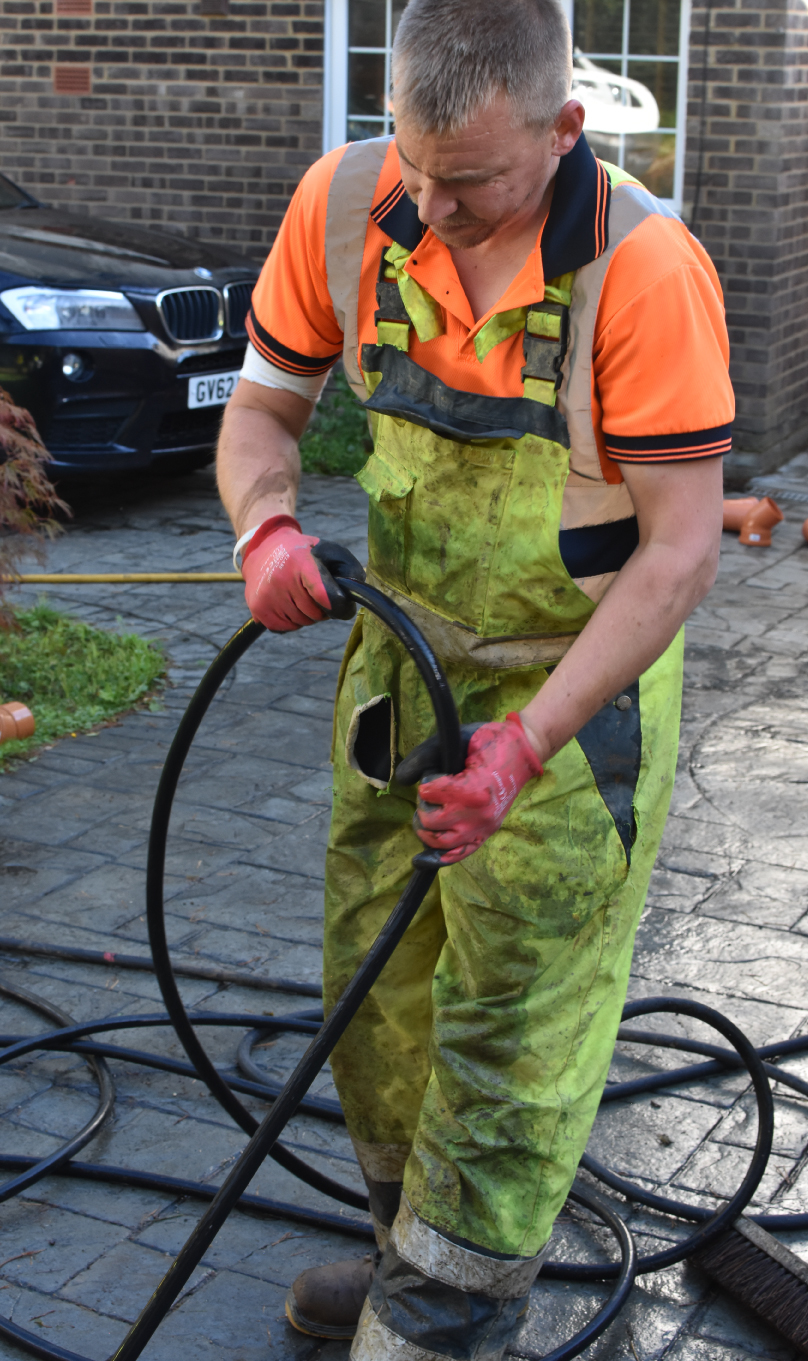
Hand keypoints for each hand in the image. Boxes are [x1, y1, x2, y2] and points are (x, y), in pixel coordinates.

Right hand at [241, 515, 364, 631]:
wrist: (264, 548)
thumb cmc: (305, 553)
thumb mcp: (329, 551)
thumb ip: (349, 570)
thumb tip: (352, 596)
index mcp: (301, 563)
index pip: (323, 594)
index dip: (337, 605)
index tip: (341, 605)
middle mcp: (280, 580)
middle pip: (315, 613)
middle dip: (321, 608)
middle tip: (315, 593)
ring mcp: (267, 596)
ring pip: (301, 622)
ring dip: (306, 614)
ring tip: (299, 594)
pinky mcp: (258, 609)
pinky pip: (286, 628)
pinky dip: (291, 620)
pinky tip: (287, 602)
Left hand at [396, 713, 542, 863]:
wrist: (522, 753)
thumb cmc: (490, 743)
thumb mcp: (457, 739)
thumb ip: (427, 756)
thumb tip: (401, 779)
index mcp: (472, 789)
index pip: (429, 794)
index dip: (426, 784)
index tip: (435, 776)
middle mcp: (478, 814)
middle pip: (431, 820)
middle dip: (423, 806)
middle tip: (429, 796)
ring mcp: (484, 827)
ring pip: (442, 842)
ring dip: (426, 831)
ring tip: (425, 818)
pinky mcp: (486, 833)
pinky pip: (460, 854)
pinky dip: (440, 858)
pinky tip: (423, 858)